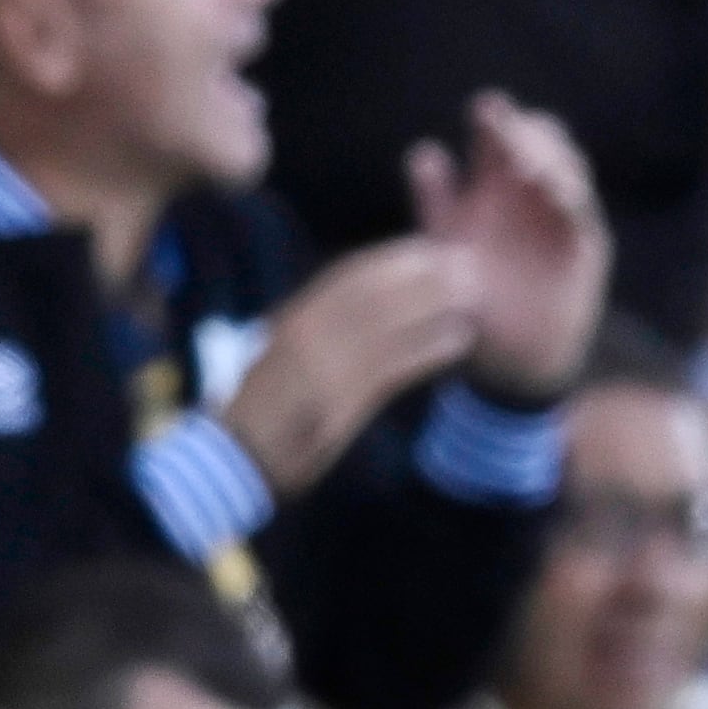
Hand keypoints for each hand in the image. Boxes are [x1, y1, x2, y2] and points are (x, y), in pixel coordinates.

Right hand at [223, 239, 479, 495]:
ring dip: (435, 306)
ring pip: (389, 325)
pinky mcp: (339, 404)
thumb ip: (315, 326)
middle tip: (467, 263)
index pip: (349, 276)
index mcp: (293, 319)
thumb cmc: (262, 405)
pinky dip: (428, 350)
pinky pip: (393, 368)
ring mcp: (322, 368)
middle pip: (375, 293)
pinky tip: (459, 341)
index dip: (394, 259)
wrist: (233, 460)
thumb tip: (358, 303)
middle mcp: (306, 335)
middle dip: (424, 275)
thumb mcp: (281, 352)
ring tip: (474, 296)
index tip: (430, 248)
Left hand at [409, 92, 610, 402]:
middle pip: (544, 140)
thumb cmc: (474, 300)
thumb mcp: (444, 245)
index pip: (504, 136)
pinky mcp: (583, 247)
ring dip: (551, 160)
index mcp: (498, 187)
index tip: (484, 109)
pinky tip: (552, 191)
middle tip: (510, 133)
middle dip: (529, 130)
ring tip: (525, 166)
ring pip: (569, 167)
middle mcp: (534, 194)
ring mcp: (562, 217)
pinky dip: (571, 196)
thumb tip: (425, 150)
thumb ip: (435, 200)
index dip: (497, 118)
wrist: (507, 357)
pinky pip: (583, 212)